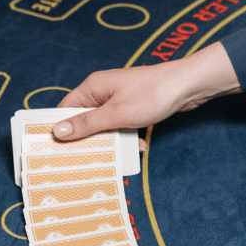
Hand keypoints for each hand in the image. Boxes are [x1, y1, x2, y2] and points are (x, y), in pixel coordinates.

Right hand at [53, 42, 241, 142]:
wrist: (187, 86)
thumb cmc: (152, 95)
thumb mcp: (116, 114)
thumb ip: (87, 124)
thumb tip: (57, 132)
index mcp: (92, 88)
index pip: (65, 110)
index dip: (61, 129)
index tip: (57, 150)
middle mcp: (103, 92)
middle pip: (85, 120)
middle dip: (89, 139)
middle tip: (88, 159)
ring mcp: (119, 99)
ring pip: (106, 125)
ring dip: (113, 140)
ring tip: (118, 155)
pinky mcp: (134, 106)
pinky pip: (123, 125)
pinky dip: (129, 136)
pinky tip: (140, 146)